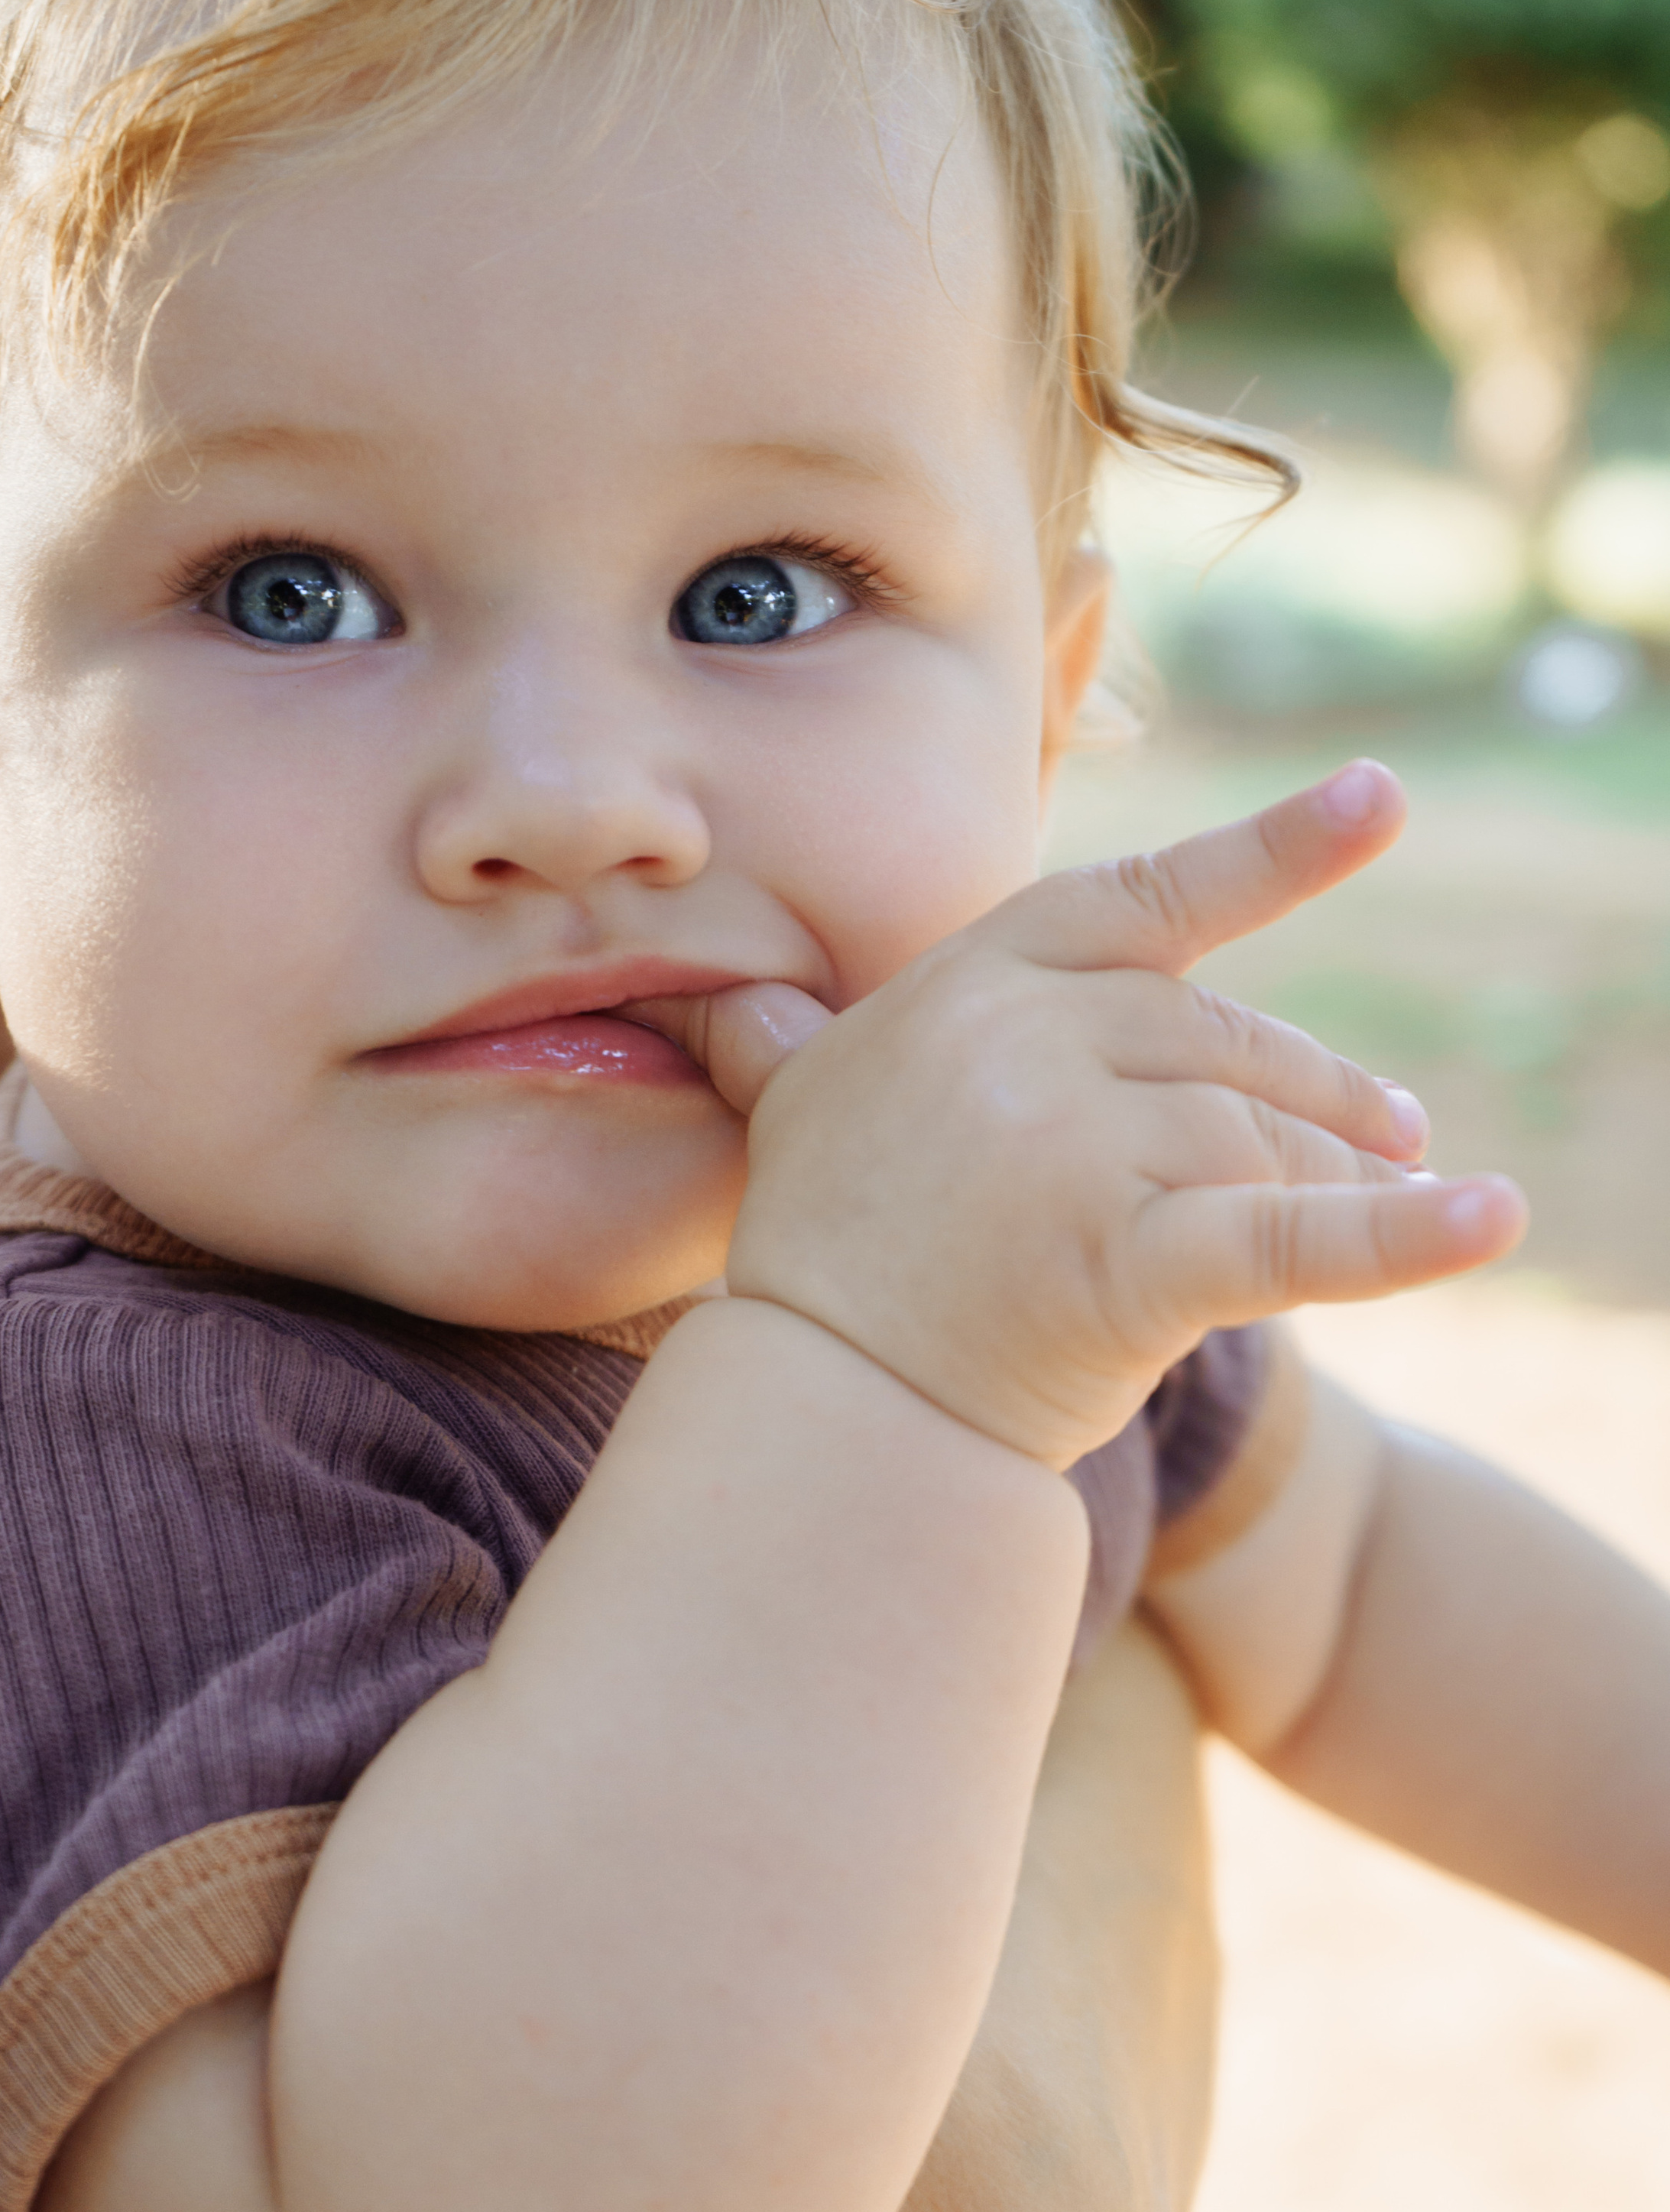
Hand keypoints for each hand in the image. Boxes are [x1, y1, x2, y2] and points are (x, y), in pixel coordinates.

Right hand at [646, 762, 1524, 1468]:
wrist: (817, 1411)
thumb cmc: (817, 1262)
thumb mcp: (803, 1112)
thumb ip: (797, 1035)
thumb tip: (722, 996)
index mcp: (971, 983)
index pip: (1144, 899)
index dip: (1274, 848)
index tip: (1384, 800)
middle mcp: (1022, 1041)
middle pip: (1224, 1042)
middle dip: (1316, 1087)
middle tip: (1396, 1125)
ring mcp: (1070, 1148)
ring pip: (1258, 1139)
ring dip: (1339, 1178)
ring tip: (1391, 1205)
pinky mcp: (1122, 1265)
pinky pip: (1286, 1239)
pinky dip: (1401, 1237)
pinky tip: (1489, 1217)